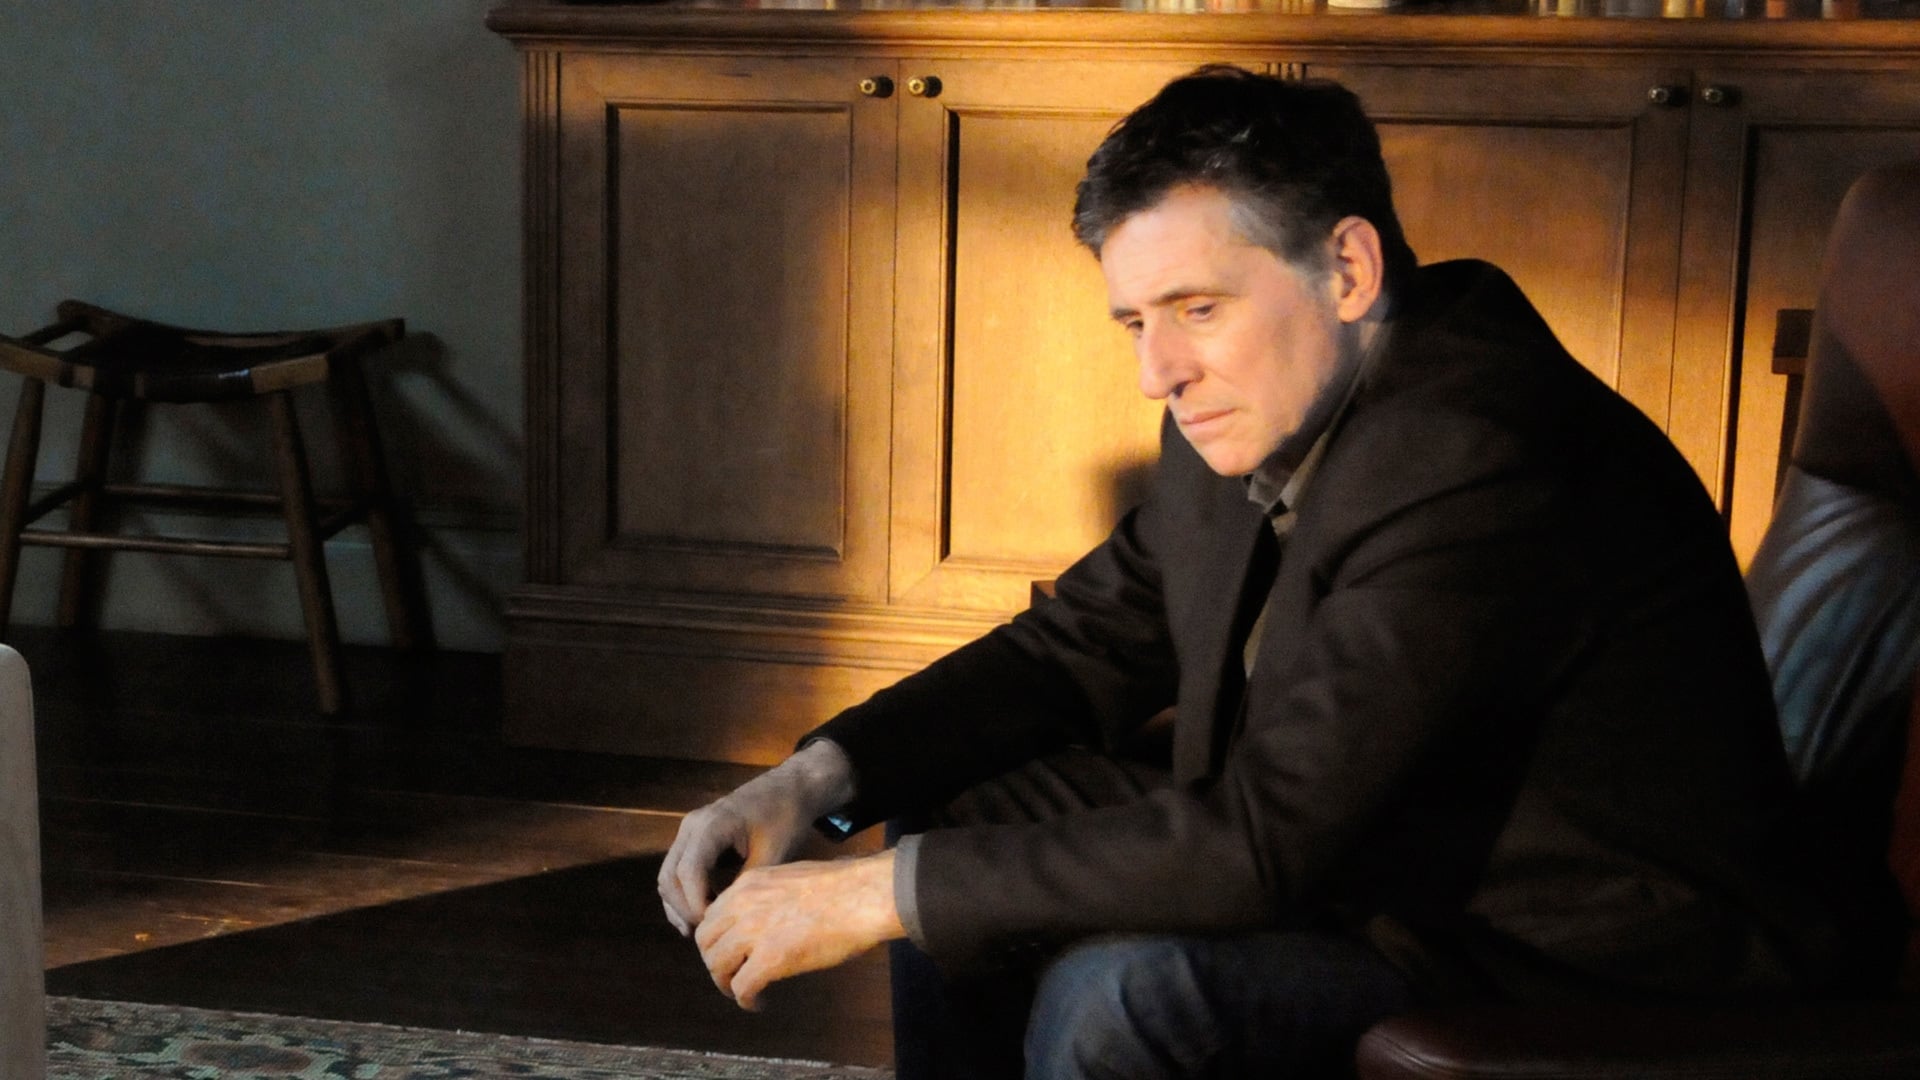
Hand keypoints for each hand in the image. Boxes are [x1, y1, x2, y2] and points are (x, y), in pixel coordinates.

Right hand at [658, 741, 855, 934]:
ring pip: (668, 876)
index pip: (688, 872)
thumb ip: (746, 885)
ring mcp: (689, 831)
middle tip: (706, 934)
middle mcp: (692, 826)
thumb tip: (727, 919)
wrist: (789, 788)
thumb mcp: (772, 854)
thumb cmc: (785, 818)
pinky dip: (684, 894)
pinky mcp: (694, 839)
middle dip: (683, 909)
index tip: (713, 925)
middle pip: (669, 877)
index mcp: (711, 825)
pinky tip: (703, 914)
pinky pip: (677, 871)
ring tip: (702, 930)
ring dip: (679, 905)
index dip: (695, 904)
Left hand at [695, 851, 904, 1009]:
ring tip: (742, 992)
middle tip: (731, 974)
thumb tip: (769, 915)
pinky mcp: (770, 959)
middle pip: (706, 941)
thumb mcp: (792, 878)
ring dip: (726, 983)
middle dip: (715, 961)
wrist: (863, 896)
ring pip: (717, 966)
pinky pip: (741, 987)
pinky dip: (746, 1000)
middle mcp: (743, 904)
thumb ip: (770, 895)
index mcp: (749, 883)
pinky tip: (759, 1003)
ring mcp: (754, 932)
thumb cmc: (843, 887)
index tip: (731, 950)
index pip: (713, 914)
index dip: (718, 937)